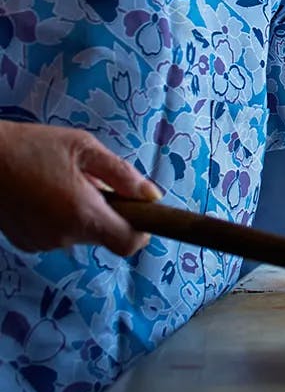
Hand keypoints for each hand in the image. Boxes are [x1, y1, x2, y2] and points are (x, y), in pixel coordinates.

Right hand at [0, 121, 161, 255]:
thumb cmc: (34, 147)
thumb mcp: (85, 149)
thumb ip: (122, 174)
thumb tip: (152, 196)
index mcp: (83, 213)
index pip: (126, 243)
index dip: (141, 232)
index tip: (143, 213)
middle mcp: (63, 236)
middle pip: (105, 235)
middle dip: (109, 211)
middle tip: (95, 181)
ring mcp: (42, 243)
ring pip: (81, 233)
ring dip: (84, 213)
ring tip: (65, 182)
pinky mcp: (26, 243)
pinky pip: (59, 234)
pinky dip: (62, 218)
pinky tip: (47, 193)